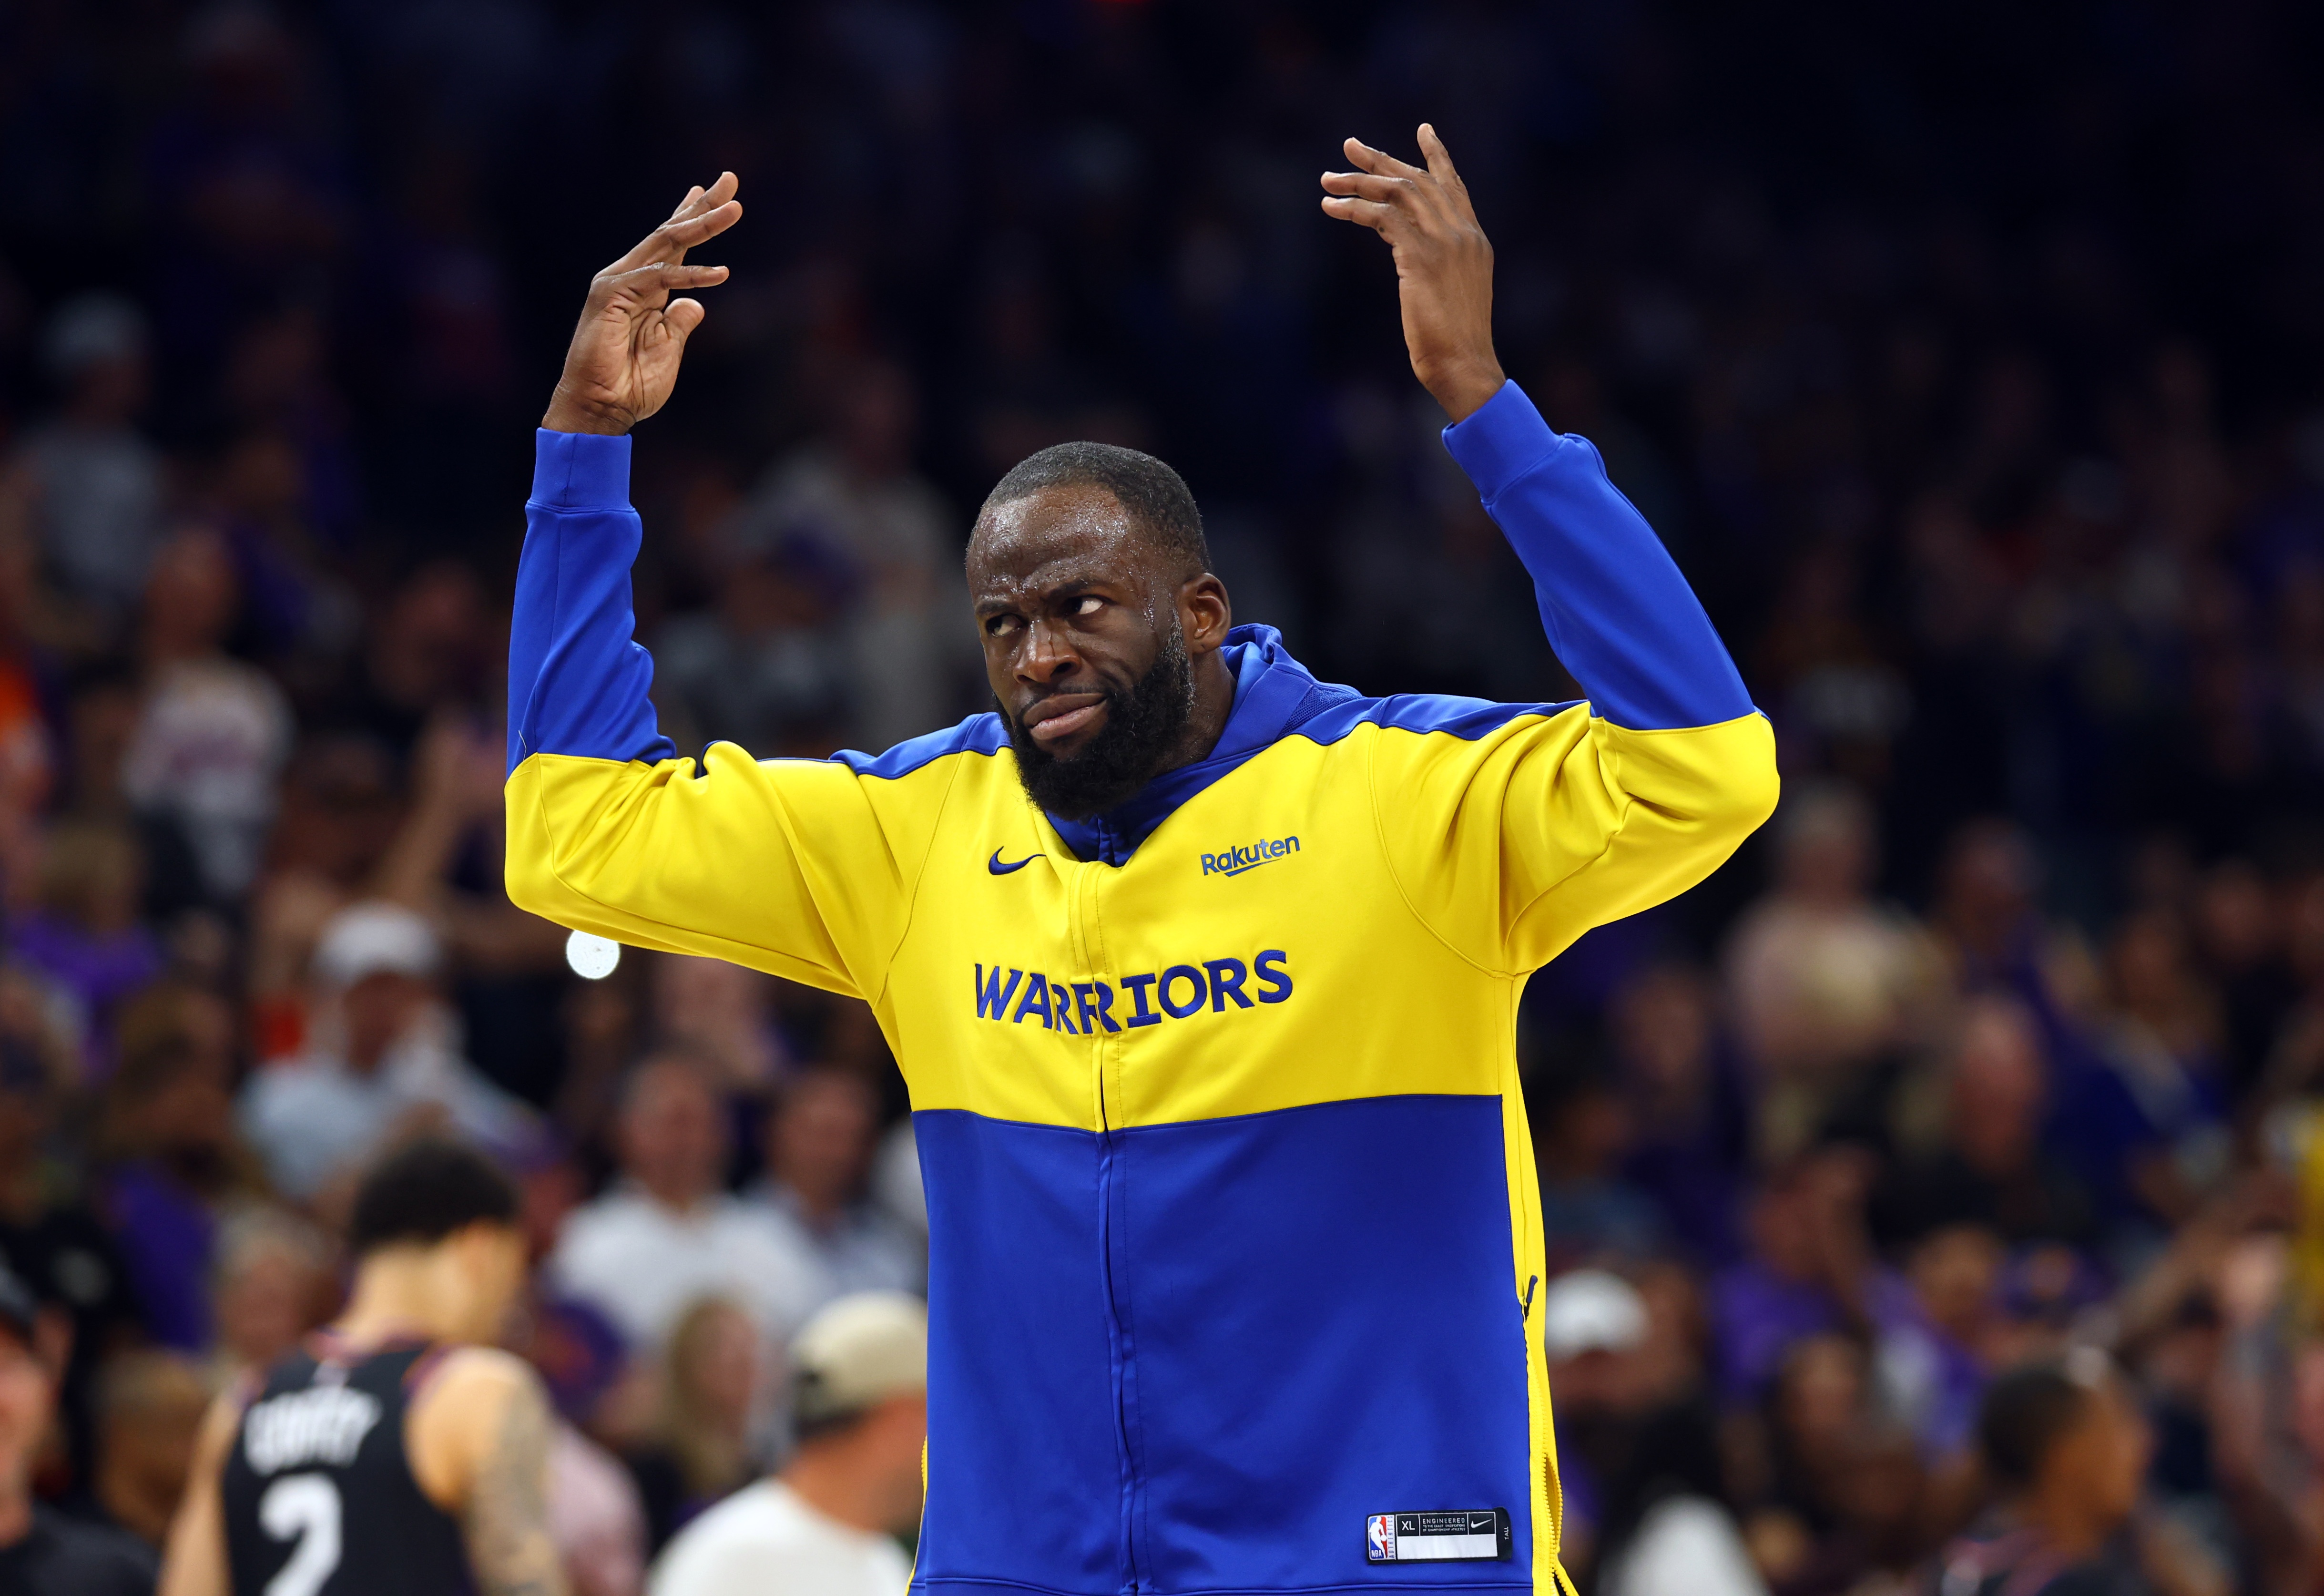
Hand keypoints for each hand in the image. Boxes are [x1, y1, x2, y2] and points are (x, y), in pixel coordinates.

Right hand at [541, 174, 741, 434]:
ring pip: (667, 244)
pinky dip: (691, 276)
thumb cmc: (631, 385)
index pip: (674, 246)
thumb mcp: (668, 349)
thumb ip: (680, 321)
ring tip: (735, 209)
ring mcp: (619, 283)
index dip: (695, 218)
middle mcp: (632, 278)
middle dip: (703, 206)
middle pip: (671, 232)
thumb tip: (696, 302)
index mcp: (648, 289)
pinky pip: (659, 278)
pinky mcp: (610, 295)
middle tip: (731, 179)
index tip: (720, 196)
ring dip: (703, 225)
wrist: (601, 408)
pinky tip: (722, 274)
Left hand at [1321, 125, 1503, 421]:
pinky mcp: (1422, 257)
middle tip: (1349, 145)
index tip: (1423, 129)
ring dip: (1359, 182)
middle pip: (1420, 180)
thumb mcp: (1450, 293)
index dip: (1437, 158)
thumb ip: (1435, 263)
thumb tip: (1405, 250)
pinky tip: (1331, 208)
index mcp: (1475, 240)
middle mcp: (1463, 233)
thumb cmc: (1454, 342)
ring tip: (1328, 179)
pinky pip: (1383, 217)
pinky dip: (1354, 209)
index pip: (1454, 187)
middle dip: (1382, 160)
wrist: (1465, 365)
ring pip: (1398, 192)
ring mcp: (1445, 242)